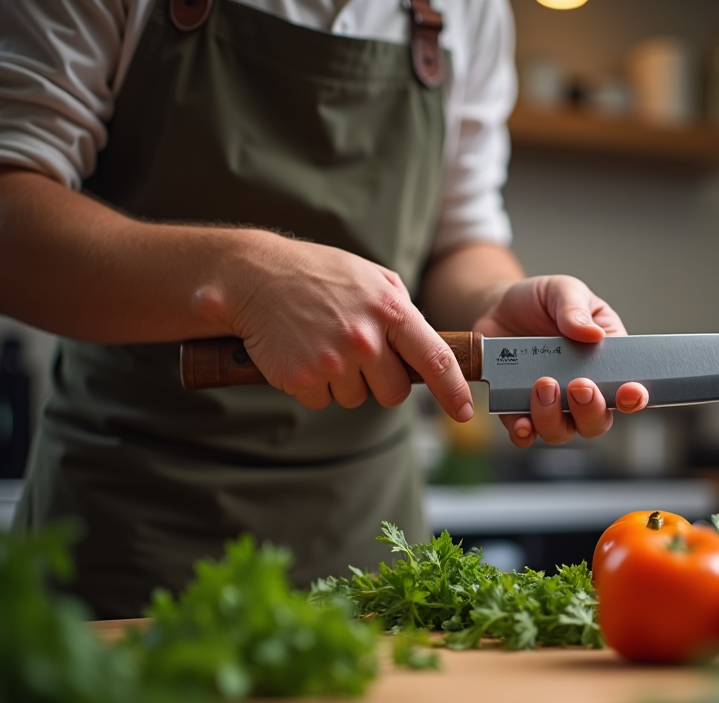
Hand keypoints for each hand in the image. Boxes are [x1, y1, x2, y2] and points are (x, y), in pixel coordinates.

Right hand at [220, 233, 474, 421]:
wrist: (253, 275)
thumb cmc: (317, 275)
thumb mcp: (371, 278)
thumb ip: (401, 311)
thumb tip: (425, 347)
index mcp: (390, 309)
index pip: (435, 359)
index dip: (453, 391)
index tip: (465, 411)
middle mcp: (366, 338)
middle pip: (393, 393)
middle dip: (380, 382)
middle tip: (356, 353)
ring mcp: (334, 360)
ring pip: (355, 398)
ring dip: (342, 380)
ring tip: (322, 342)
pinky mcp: (303, 379)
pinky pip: (322, 400)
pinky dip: (313, 384)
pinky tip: (301, 352)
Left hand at [471, 275, 648, 446]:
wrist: (499, 307)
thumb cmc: (541, 301)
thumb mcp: (563, 291)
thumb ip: (575, 308)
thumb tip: (592, 333)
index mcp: (604, 362)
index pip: (627, 390)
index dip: (633, 398)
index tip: (630, 393)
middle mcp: (580, 391)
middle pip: (596, 421)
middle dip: (590, 410)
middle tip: (579, 385)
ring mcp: (550, 404)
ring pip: (561, 430)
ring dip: (553, 417)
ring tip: (542, 385)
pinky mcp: (518, 408)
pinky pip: (525, 432)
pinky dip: (524, 432)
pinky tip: (521, 423)